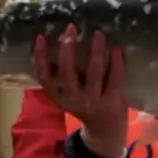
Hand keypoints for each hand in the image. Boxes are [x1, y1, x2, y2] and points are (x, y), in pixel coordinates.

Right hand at [34, 24, 127, 157]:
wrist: (105, 131)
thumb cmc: (84, 104)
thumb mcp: (68, 96)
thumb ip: (63, 77)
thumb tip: (62, 41)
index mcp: (59, 96)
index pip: (44, 77)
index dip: (40, 57)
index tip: (40, 37)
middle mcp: (73, 99)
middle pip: (67, 72)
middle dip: (68, 48)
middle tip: (71, 27)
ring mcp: (93, 101)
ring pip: (93, 72)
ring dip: (96, 51)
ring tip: (98, 33)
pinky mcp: (112, 101)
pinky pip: (115, 79)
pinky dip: (116, 62)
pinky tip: (117, 48)